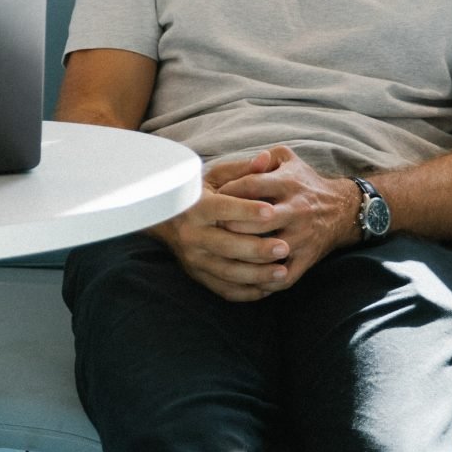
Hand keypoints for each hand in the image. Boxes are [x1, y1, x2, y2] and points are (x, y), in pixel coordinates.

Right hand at [150, 152, 292, 302]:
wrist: (166, 220)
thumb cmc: (198, 194)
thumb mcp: (215, 178)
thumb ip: (242, 171)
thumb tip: (266, 159)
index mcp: (194, 207)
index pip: (221, 208)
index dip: (245, 210)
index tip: (271, 211)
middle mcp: (191, 234)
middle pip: (225, 245)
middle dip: (256, 248)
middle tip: (284, 247)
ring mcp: (194, 259)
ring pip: (227, 271)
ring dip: (256, 274)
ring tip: (282, 272)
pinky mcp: (198, 275)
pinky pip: (223, 289)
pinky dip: (246, 292)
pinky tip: (268, 288)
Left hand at [213, 146, 359, 292]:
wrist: (343, 210)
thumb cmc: (305, 183)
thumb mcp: (288, 160)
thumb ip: (263, 157)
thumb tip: (240, 160)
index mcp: (289, 183)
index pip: (251, 185)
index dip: (228, 192)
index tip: (211, 199)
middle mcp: (297, 210)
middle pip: (258, 219)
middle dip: (231, 224)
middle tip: (211, 228)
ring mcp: (302, 236)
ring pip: (269, 250)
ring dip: (244, 254)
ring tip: (222, 253)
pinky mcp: (307, 258)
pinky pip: (285, 276)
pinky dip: (265, 281)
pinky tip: (246, 279)